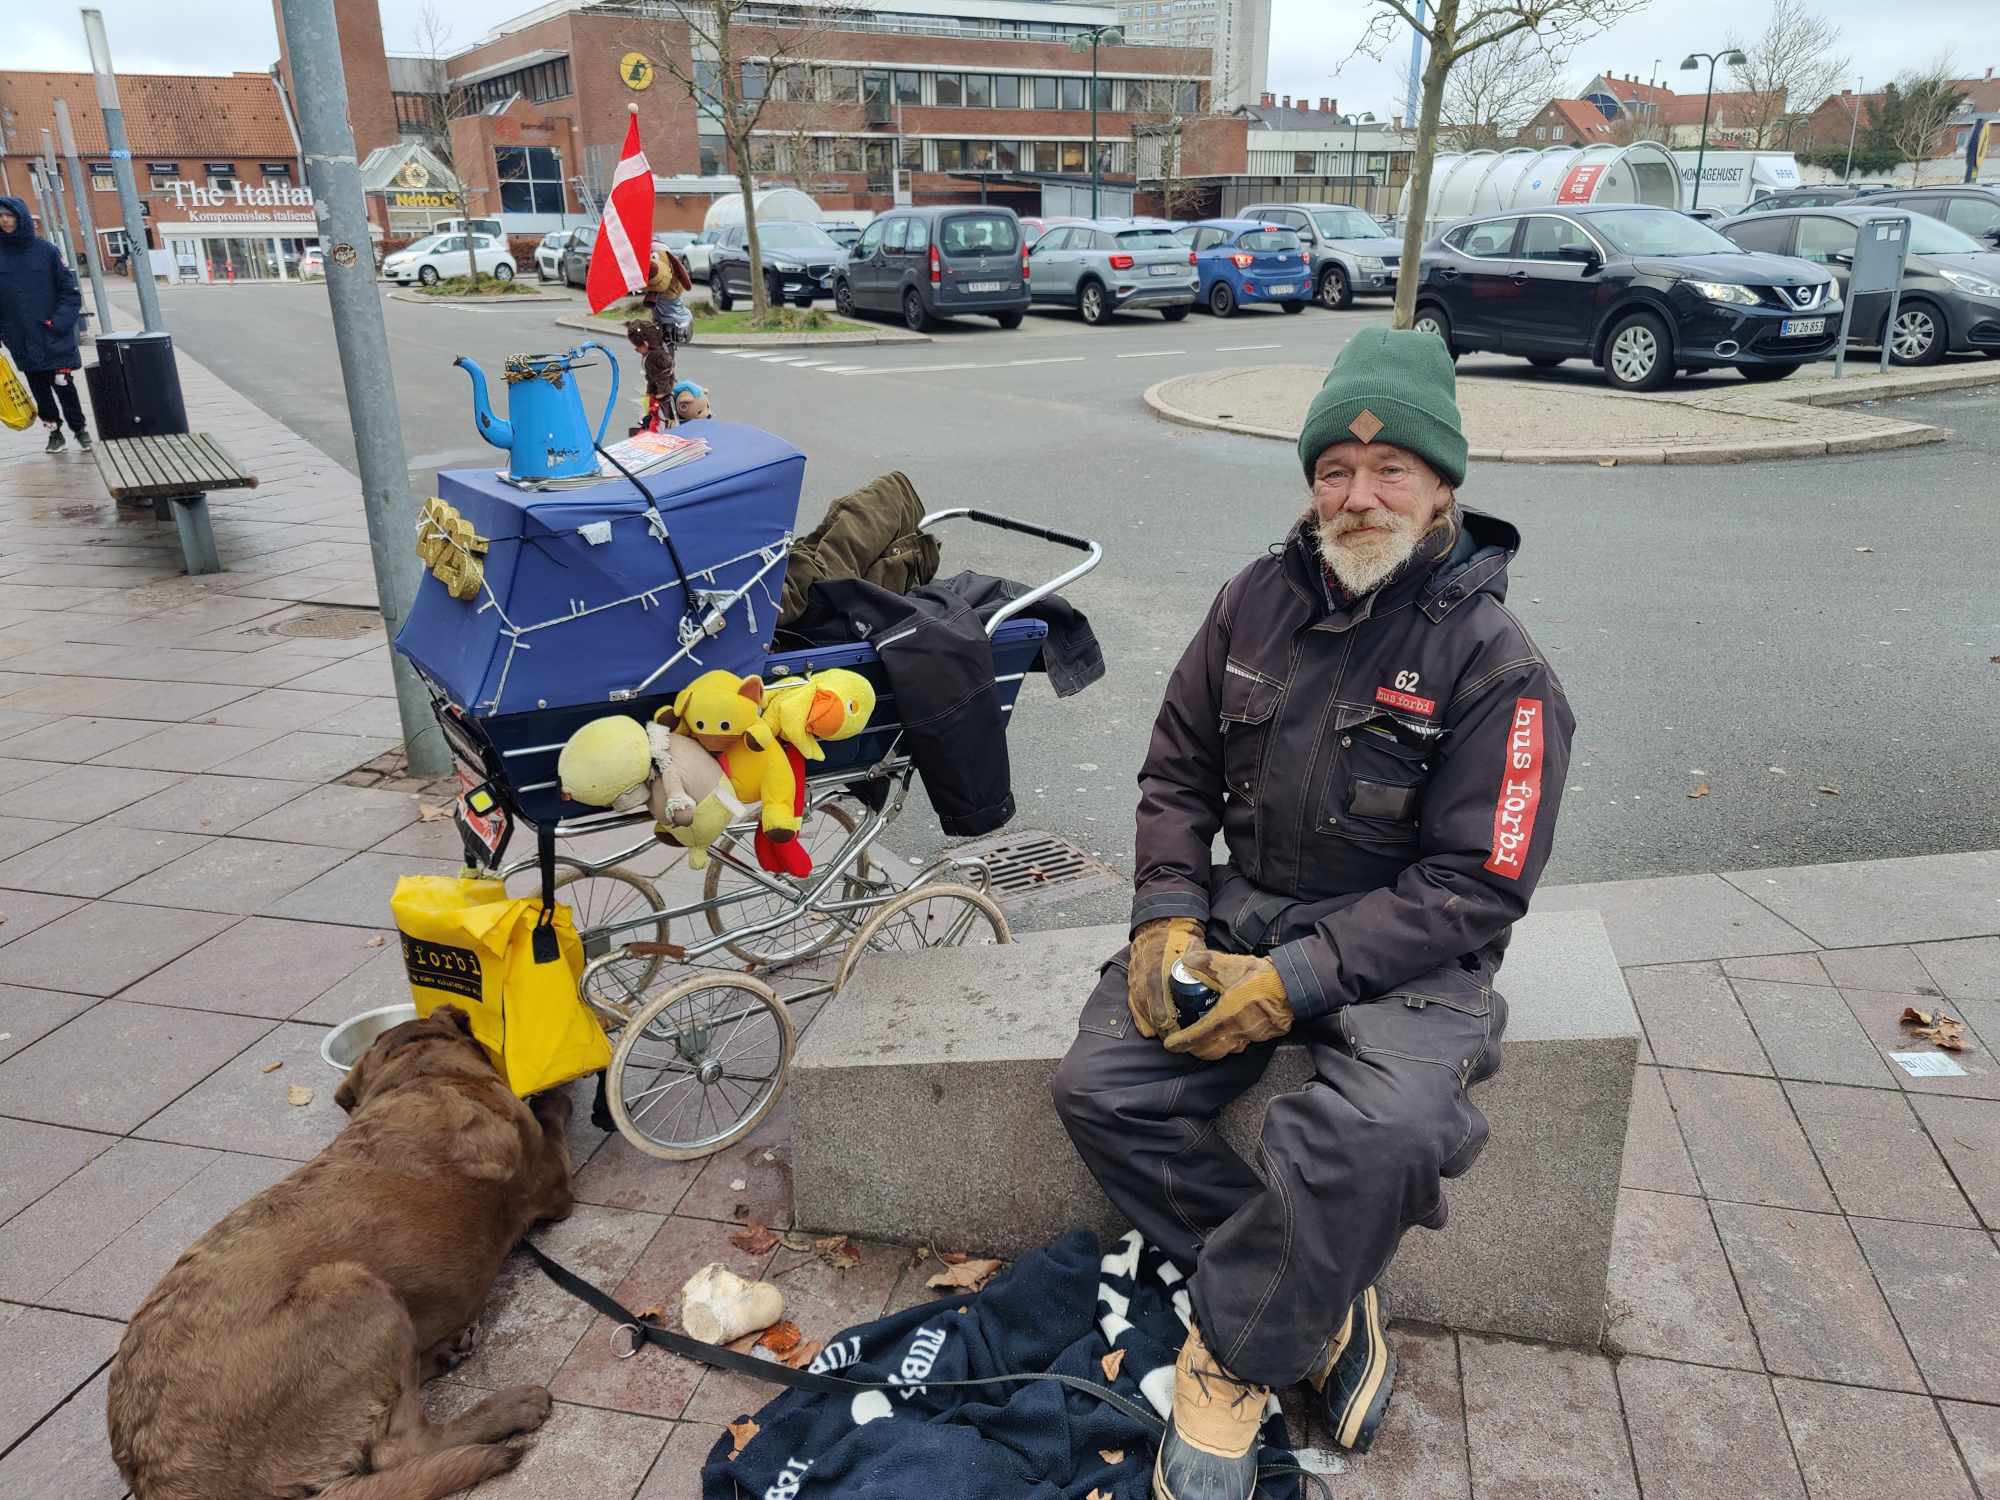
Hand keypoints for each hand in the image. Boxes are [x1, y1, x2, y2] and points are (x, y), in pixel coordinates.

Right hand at [1126, 916, 1201, 1037]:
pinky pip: (1133, 1003)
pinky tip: (1149, 1032)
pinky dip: (1140, 1019)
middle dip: (1157, 1020)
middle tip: (1173, 1036)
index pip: (1154, 983)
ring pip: (1138, 1003)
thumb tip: (1217, 976)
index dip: (1159, 1004)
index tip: (1167, 1021)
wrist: (1159, 928)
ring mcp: (1135, 976)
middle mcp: (1142, 969)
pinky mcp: (1133, 982)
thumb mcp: (1193, 945)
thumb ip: (1202, 961)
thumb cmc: (1179, 939)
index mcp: (1158, 958)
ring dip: (1150, 1021)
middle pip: (1144, 999)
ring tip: (1166, 1036)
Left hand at [1163, 943, 1292, 1060]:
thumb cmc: (1263, 977)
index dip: (1181, 1042)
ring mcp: (1254, 1036)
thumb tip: (1186, 960)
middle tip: (1186, 1043)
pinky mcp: (1266, 1035)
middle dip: (1196, 1049)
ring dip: (1214, 1045)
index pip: (1198, 1036)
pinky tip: (1230, 1028)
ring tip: (1205, 1037)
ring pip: (1228, 1047)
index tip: (1170, 1044)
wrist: (1295, 984)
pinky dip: (1231, 1040)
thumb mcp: (1231, 966)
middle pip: (1212, 1050)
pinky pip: (1243, 1042)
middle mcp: (1239, 1031)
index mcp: (1226, 1017)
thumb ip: (1206, 963)